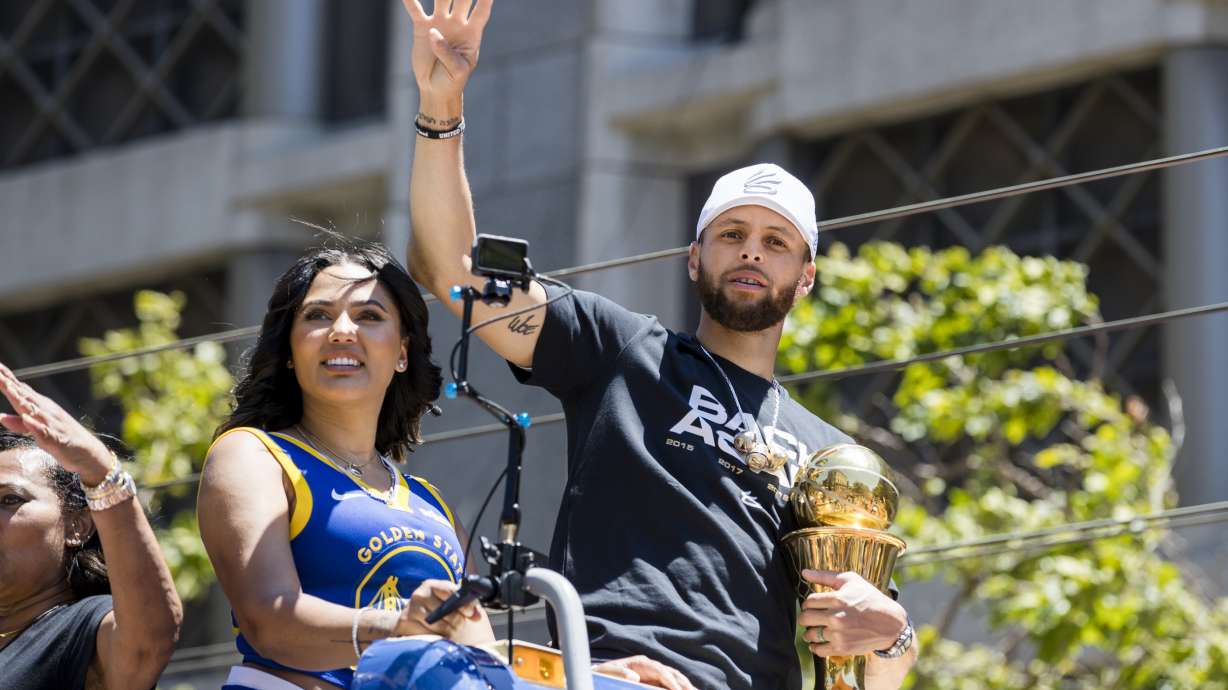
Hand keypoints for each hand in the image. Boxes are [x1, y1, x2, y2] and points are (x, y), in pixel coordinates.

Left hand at [0, 362, 112, 484]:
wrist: (89, 453)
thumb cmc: (62, 438)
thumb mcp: (38, 430)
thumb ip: (20, 423)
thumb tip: (1, 416)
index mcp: (40, 407)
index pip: (20, 390)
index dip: (7, 378)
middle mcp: (46, 411)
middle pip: (24, 396)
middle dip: (9, 384)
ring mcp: (52, 424)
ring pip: (34, 410)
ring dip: (21, 399)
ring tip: (9, 388)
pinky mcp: (57, 439)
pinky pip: (45, 431)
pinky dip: (35, 425)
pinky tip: (27, 418)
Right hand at [395, 579, 481, 637]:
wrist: (409, 620)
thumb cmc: (434, 610)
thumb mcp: (449, 602)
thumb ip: (466, 606)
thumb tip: (477, 615)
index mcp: (431, 585)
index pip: (451, 592)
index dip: (465, 604)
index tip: (472, 614)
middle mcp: (419, 595)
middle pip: (445, 611)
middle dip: (456, 621)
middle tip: (458, 626)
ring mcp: (409, 610)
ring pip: (436, 625)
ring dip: (446, 631)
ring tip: (447, 631)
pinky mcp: (404, 625)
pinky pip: (425, 635)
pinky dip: (434, 638)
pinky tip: (435, 636)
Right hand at [401, 0, 492, 102]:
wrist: (436, 88)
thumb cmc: (453, 80)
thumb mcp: (458, 71)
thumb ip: (448, 54)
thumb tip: (434, 33)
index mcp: (472, 33)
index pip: (481, 12)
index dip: (486, 0)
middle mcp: (457, 23)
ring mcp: (440, 23)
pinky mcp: (422, 27)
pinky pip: (415, 9)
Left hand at [592, 656, 697, 689]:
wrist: (600, 676)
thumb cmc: (602, 674)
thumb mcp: (606, 672)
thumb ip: (618, 673)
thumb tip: (635, 677)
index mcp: (641, 663)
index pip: (660, 671)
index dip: (670, 681)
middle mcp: (651, 667)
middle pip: (672, 674)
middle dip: (684, 684)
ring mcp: (654, 674)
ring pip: (674, 679)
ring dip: (685, 687)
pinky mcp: (654, 682)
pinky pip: (669, 685)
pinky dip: (678, 689)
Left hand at [797, 570, 907, 657]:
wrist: (890, 623)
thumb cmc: (870, 598)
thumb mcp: (851, 580)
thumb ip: (825, 576)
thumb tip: (804, 572)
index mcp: (837, 599)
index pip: (808, 601)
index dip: (807, 603)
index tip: (812, 605)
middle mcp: (836, 617)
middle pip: (805, 618)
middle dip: (805, 617)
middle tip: (810, 617)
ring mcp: (839, 634)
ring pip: (810, 635)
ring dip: (809, 632)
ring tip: (814, 629)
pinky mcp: (843, 648)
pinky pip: (818, 650)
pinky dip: (815, 647)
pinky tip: (818, 641)